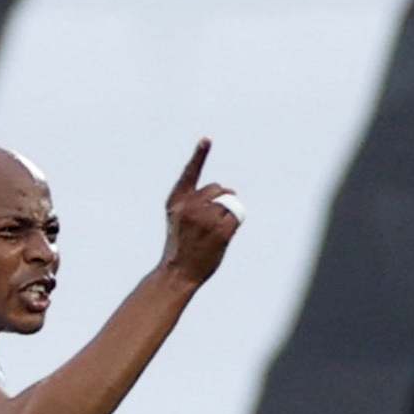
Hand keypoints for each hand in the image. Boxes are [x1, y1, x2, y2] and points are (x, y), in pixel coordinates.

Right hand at [161, 138, 242, 287]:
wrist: (177, 273)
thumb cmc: (180, 248)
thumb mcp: (178, 221)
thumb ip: (194, 203)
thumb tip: (227, 192)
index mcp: (176, 202)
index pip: (190, 174)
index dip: (199, 155)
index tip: (206, 139)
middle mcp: (189, 207)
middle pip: (218, 188)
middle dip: (221, 199)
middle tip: (212, 220)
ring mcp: (205, 218)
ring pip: (228, 201)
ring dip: (227, 213)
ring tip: (214, 231)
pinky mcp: (219, 229)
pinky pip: (236, 216)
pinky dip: (234, 224)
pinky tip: (222, 236)